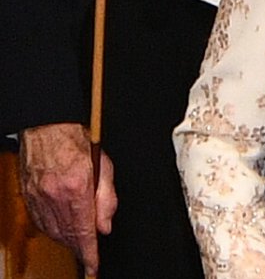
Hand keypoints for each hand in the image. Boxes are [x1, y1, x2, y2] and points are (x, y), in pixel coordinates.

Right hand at [18, 123, 117, 275]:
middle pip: (67, 235)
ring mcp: (38, 197)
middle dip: (80, 247)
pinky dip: (52, 229)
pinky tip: (62, 227)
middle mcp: (54, 196)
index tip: (93, 267)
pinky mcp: (29, 197)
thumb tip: (105, 227)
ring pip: (53, 231)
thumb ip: (107, 200)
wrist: (48, 128)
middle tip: (90, 251)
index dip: (89, 254)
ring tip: (79, 239)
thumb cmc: (78, 143)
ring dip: (67, 239)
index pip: (84, 232)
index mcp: (76, 188)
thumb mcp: (105, 168)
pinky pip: (41, 222)